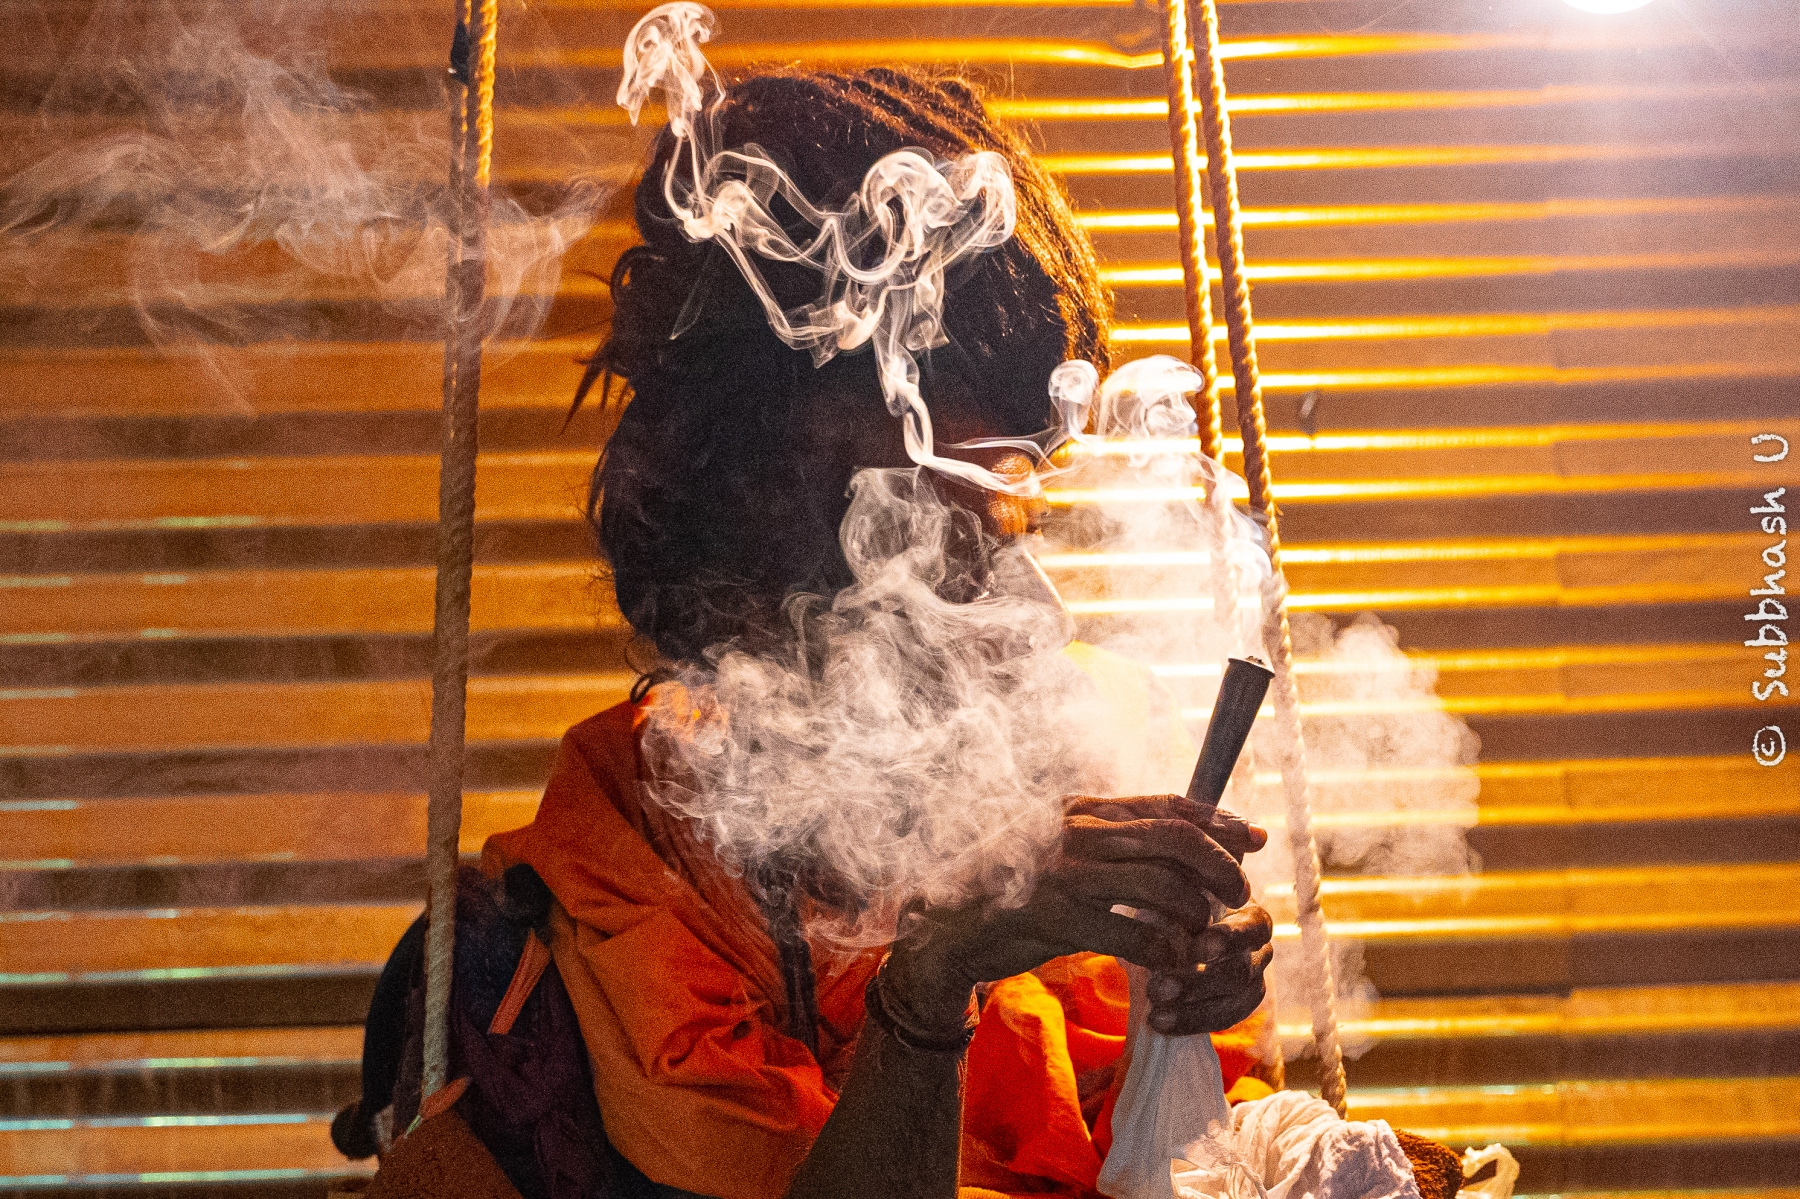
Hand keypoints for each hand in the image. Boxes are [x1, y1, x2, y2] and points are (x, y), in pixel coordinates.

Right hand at [882, 794, 1266, 1034]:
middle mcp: (1078, 831)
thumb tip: (1189, 834)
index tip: (1254, 838)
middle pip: (1175, 839)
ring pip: (1162, 886)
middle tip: (1239, 893)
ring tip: (1204, 934)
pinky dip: (1166, 950)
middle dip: (1220, 867)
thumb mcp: (1066, 848)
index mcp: (1084, 808)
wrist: (950, 923)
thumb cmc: (1016, 886)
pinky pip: (1133, 933)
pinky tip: (1176, 962)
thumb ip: (1119, 840)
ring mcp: (1066, 872)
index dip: (1218, 819)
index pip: (1168, 803)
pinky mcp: (1057, 917)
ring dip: (1196, 914)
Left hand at [1146, 901, 1273, 1033]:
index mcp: (1251, 915)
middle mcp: (1259, 950)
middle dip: (1198, 984)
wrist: (1176, 925)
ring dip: (1192, 1012)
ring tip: (1156, 1015)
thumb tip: (1151, 918)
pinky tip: (1159, 1023)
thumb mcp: (1178, 895)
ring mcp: (1253, 980)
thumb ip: (1175, 905)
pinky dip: (1189, 1023)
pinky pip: (1222, 1020)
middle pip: (1240, 973)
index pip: (1253, 928)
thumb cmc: (1180, 903)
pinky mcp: (1238, 1005)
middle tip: (1159, 990)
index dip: (1228, 940)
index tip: (1196, 950)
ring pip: (1234, 1004)